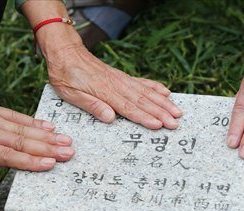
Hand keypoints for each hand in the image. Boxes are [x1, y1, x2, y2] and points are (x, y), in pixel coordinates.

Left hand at [0, 88, 74, 193]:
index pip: (7, 155)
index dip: (29, 161)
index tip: (50, 164)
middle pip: (22, 142)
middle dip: (48, 149)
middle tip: (69, 153)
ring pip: (24, 129)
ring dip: (47, 136)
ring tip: (66, 140)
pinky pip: (17, 116)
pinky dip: (34, 121)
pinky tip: (48, 125)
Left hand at [45, 44, 182, 128]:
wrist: (65, 52)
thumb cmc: (65, 75)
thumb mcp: (70, 94)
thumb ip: (92, 105)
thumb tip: (110, 118)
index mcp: (104, 92)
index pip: (128, 108)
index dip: (144, 117)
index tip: (158, 125)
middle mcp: (117, 85)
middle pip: (143, 101)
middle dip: (161, 113)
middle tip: (175, 123)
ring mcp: (121, 80)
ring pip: (146, 92)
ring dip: (163, 103)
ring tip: (177, 111)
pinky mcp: (121, 76)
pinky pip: (142, 82)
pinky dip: (155, 87)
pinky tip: (166, 92)